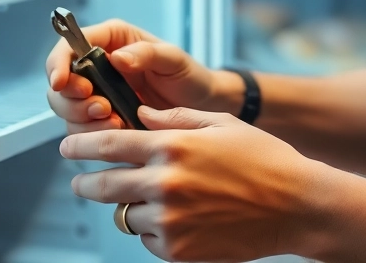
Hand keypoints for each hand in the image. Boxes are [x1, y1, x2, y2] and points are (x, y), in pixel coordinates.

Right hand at [45, 19, 230, 133]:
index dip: (58, 63)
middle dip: (73, 99)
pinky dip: (93, 134)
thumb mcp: (172, 59)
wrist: (200, 107)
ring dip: (83, 119)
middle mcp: (97, 65)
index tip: (61, 82)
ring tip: (116, 121)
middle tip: (102, 108)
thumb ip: (146, 54)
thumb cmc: (188, 75)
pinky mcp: (100, 119)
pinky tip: (118, 129)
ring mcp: (96, 93)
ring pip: (66, 109)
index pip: (69, 46)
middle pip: (60, 82)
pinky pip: (81, 129)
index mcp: (110, 40)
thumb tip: (118, 57)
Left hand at [61, 106, 327, 262]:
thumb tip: (141, 116)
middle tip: (82, 182)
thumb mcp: (221, 124)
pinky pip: (148, 240)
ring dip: (128, 207)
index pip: (109, 145)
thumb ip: (175, 118)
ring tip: (146, 200)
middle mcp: (166, 184)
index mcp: (173, 147)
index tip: (69, 148)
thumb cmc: (265, 161)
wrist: (297, 206)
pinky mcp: (179, 250)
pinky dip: (153, 230)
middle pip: (104, 186)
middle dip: (86, 183)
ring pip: (126, 215)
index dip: (82, 146)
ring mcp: (171, 221)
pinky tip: (174, 219)